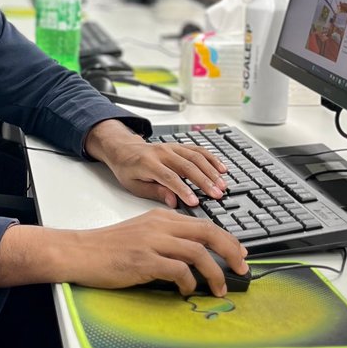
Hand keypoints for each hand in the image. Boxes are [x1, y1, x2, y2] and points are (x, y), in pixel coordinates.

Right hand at [66, 210, 247, 296]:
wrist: (80, 251)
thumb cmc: (109, 247)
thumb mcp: (142, 233)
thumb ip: (167, 238)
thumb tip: (193, 257)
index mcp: (162, 217)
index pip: (205, 224)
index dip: (227, 240)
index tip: (239, 254)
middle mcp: (160, 225)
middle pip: (209, 233)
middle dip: (231, 252)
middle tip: (242, 269)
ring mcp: (152, 242)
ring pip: (198, 252)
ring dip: (214, 272)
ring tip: (218, 288)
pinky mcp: (143, 260)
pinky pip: (178, 270)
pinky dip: (188, 282)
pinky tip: (186, 290)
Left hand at [84, 120, 227, 207]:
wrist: (124, 149)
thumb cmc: (128, 170)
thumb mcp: (134, 186)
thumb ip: (155, 192)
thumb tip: (173, 201)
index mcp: (148, 163)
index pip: (169, 177)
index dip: (183, 190)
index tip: (195, 201)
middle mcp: (162, 152)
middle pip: (187, 166)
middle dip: (204, 181)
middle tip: (217, 194)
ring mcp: (172, 147)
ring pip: (196, 157)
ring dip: (211, 171)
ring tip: (222, 184)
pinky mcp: (179, 146)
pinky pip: (198, 150)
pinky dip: (211, 159)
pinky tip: (221, 168)